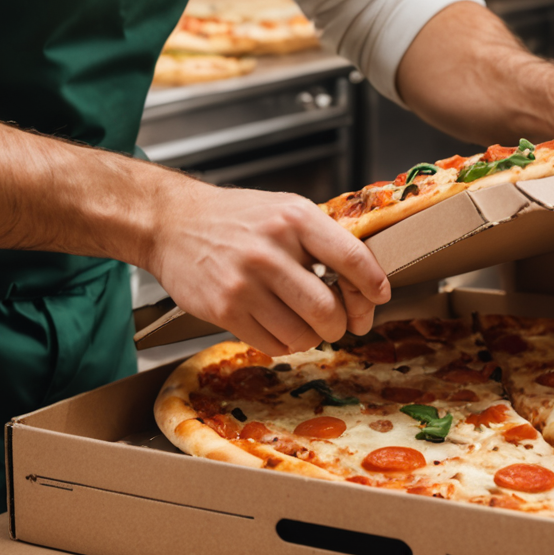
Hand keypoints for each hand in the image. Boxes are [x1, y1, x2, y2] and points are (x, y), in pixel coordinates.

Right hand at [143, 177, 390, 355]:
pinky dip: (285, 343)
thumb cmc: (238, 218)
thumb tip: (365, 282)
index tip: (379, 297)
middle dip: (342, 324)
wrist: (175, 223)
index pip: (352, 258)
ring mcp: (245, 282)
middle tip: (340, 322)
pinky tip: (279, 325)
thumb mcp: (286, 209)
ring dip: (313, 337)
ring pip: (302, 334)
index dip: (372, 285)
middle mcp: (271, 250)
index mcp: (295, 218)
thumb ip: (323, 239)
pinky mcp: (224, 309)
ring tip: (306, 323)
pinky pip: (272, 345)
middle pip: (328, 309)